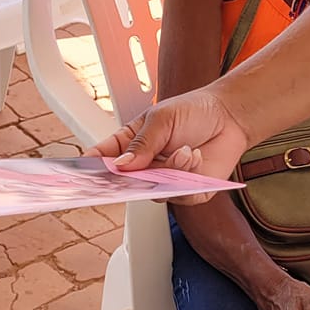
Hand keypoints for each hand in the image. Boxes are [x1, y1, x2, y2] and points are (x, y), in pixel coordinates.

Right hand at [89, 87, 251, 203]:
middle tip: (136, 172)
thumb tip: (121, 167)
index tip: (80, 174)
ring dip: (170, 171)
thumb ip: (141, 143)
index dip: (90, 168)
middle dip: (128, 182)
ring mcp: (165, 182)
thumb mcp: (162, 118)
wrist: (229, 117)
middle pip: (124, 185)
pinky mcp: (188, 194)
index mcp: (131, 145)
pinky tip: (197, 156)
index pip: (104, 159)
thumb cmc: (193, 112)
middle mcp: (146, 168)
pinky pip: (180, 197)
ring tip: (186, 150)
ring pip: (154, 192)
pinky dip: (189, 177)